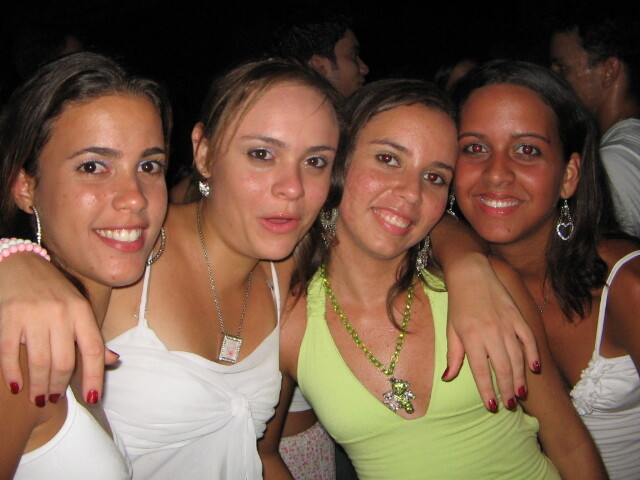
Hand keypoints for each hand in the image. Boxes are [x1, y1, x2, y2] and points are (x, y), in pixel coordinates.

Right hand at [0, 253, 108, 404]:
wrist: (20, 263)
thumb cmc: (53, 291)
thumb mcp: (78, 308)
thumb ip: (91, 336)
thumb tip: (113, 360)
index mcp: (81, 311)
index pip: (93, 350)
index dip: (95, 377)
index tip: (94, 399)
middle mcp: (61, 312)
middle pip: (64, 361)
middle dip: (59, 386)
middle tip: (52, 398)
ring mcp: (34, 314)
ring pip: (40, 362)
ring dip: (39, 385)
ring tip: (38, 397)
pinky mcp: (8, 316)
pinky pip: (10, 352)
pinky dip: (12, 373)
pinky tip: (15, 386)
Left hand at [442, 254, 539, 410]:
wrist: (471, 274)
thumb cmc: (458, 304)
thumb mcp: (452, 330)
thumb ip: (453, 356)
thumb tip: (448, 378)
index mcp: (471, 338)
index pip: (481, 372)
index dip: (487, 391)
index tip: (492, 406)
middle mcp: (491, 333)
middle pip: (503, 368)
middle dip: (507, 389)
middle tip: (510, 405)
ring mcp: (507, 325)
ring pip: (518, 358)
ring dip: (520, 378)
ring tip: (521, 394)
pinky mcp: (518, 317)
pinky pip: (529, 340)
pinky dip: (533, 355)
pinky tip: (534, 369)